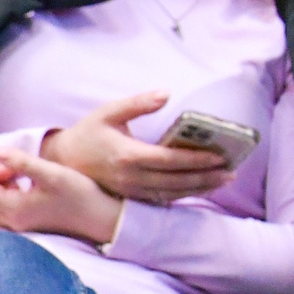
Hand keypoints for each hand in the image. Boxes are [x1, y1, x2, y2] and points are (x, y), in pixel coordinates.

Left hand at [0, 145, 126, 244]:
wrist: (102, 219)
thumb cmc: (80, 194)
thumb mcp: (51, 173)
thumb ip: (23, 162)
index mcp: (14, 209)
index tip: (15, 166)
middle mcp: (12, 223)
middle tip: (1, 171)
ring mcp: (19, 227)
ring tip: (8, 178)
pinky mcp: (27, 226)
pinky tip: (14, 189)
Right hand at [41, 91, 230, 204]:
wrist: (62, 161)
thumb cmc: (87, 133)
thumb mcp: (109, 112)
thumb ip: (138, 103)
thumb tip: (166, 94)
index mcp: (127, 155)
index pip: (169, 160)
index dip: (196, 160)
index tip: (219, 156)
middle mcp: (130, 177)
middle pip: (175, 181)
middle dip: (205, 177)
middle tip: (230, 172)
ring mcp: (130, 190)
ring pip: (171, 193)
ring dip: (199, 188)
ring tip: (223, 180)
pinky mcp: (130, 196)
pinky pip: (162, 199)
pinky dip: (184, 195)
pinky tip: (201, 188)